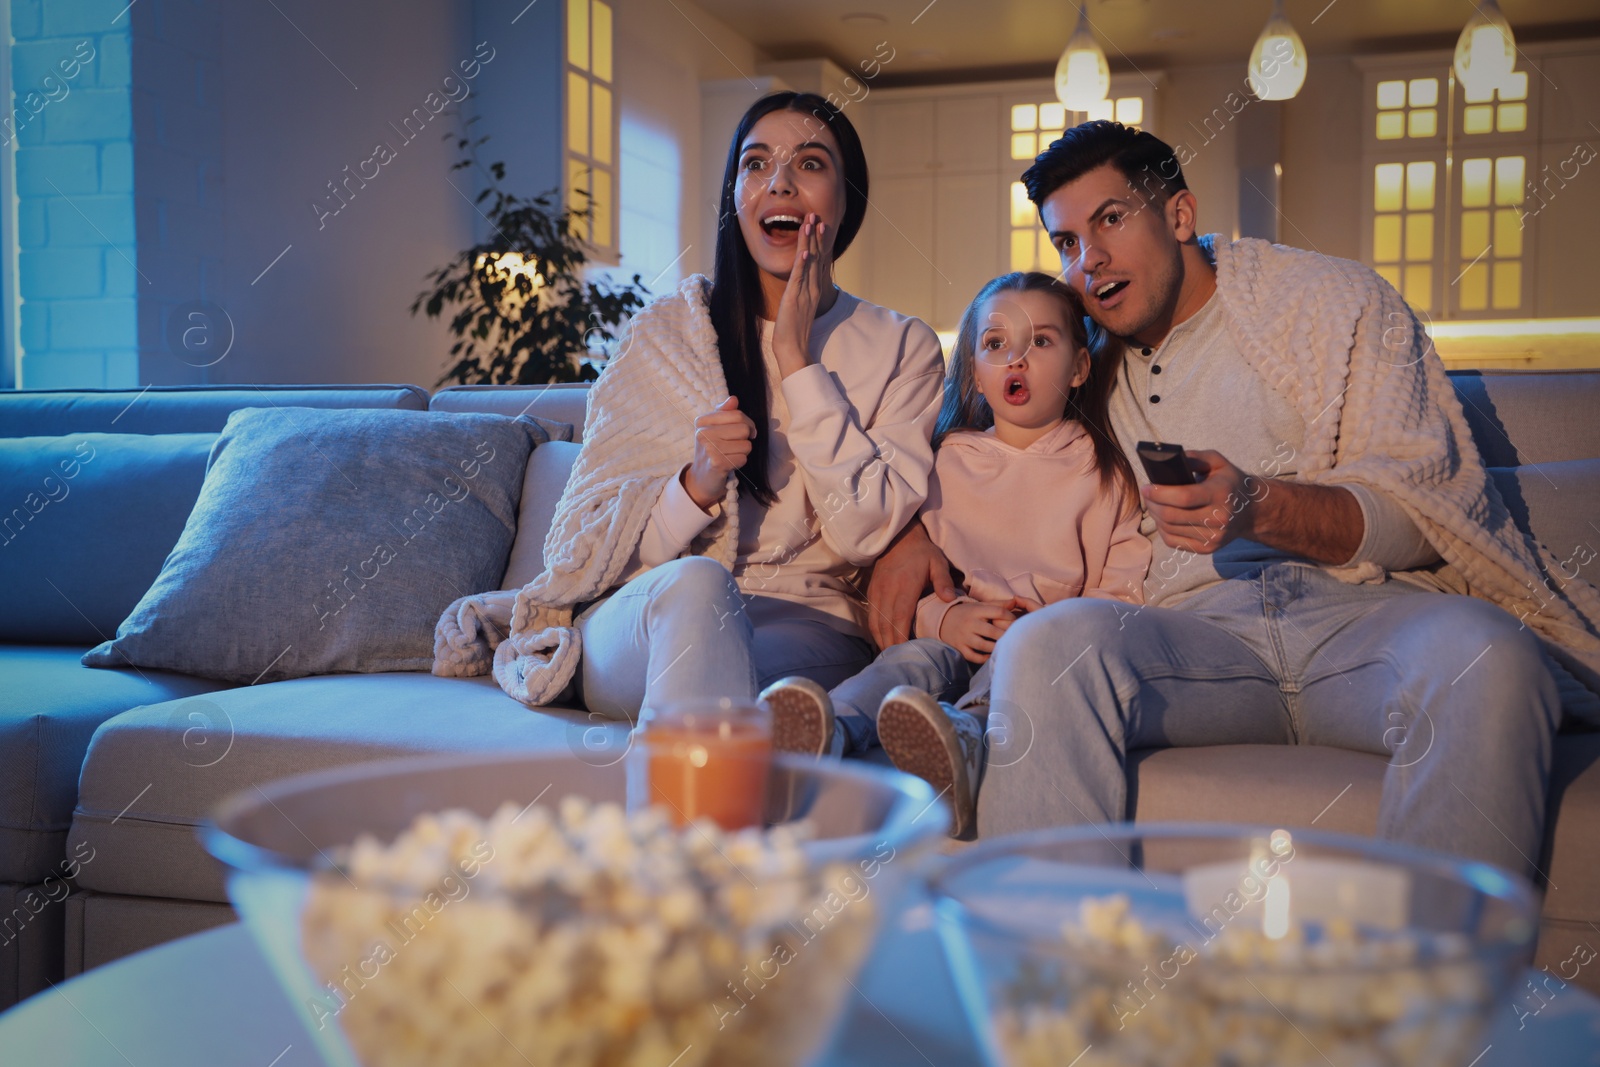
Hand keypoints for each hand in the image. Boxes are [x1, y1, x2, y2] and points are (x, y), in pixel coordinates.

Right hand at [682, 396, 756, 511]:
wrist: (702, 478)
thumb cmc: (712, 450)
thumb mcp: (715, 429)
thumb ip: (724, 413)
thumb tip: (733, 399)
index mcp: (702, 421)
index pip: (737, 414)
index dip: (748, 423)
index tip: (747, 431)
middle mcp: (703, 433)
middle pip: (743, 428)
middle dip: (746, 438)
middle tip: (738, 445)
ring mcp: (709, 448)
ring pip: (746, 445)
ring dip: (743, 452)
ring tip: (731, 455)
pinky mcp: (717, 463)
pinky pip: (743, 458)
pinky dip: (740, 462)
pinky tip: (729, 464)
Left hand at [771, 213, 829, 377]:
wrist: (792, 347)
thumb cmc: (794, 329)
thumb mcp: (799, 305)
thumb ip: (803, 291)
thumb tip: (801, 281)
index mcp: (814, 289)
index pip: (819, 260)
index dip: (820, 242)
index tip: (820, 225)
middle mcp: (812, 288)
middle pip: (816, 256)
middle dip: (816, 235)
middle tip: (817, 215)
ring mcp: (805, 292)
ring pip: (808, 262)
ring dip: (809, 242)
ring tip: (810, 223)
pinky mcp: (794, 298)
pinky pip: (799, 277)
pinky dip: (801, 263)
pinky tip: (803, 250)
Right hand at [866, 521, 955, 648]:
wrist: (897, 537)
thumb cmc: (921, 551)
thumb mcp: (937, 561)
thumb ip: (943, 580)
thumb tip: (949, 600)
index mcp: (905, 586)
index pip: (901, 617)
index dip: (901, 636)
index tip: (905, 652)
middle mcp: (887, 592)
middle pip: (886, 624)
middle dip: (891, 644)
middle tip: (898, 662)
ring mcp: (877, 592)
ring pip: (876, 622)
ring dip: (881, 640)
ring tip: (889, 656)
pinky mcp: (872, 592)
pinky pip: (871, 616)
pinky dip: (876, 631)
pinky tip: (882, 640)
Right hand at [939, 598, 1029, 664]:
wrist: (942, 621)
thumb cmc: (968, 613)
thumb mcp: (980, 606)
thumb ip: (998, 604)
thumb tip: (1015, 601)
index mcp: (976, 610)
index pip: (998, 612)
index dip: (1010, 617)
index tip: (1016, 622)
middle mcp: (970, 623)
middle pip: (993, 632)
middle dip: (1006, 635)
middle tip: (1015, 639)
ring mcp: (964, 637)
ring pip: (984, 646)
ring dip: (996, 648)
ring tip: (1005, 648)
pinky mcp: (959, 648)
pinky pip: (974, 656)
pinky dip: (984, 658)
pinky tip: (991, 655)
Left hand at [1142, 449, 1265, 553]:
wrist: (1251, 511)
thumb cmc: (1229, 482)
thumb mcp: (1218, 463)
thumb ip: (1195, 457)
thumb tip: (1169, 460)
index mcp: (1221, 494)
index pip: (1184, 497)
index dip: (1160, 493)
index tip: (1147, 487)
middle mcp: (1219, 518)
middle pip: (1172, 516)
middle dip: (1153, 504)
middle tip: (1147, 494)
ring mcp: (1213, 536)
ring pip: (1170, 529)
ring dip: (1156, 516)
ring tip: (1154, 504)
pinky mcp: (1207, 549)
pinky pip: (1174, 542)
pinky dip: (1163, 530)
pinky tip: (1163, 520)